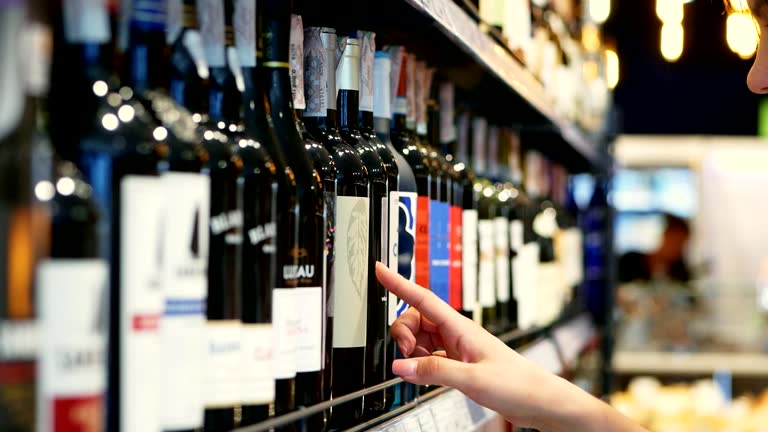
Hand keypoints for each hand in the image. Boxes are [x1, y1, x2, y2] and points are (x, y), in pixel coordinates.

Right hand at [375, 262, 647, 431]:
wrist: (537, 400)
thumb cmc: (516, 383)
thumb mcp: (472, 379)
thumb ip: (434, 372)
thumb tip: (401, 366)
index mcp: (460, 327)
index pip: (422, 299)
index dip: (398, 283)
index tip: (380, 269)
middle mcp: (455, 333)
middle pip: (414, 320)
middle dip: (403, 334)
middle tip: (407, 355)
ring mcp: (455, 348)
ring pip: (419, 339)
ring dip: (411, 352)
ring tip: (421, 370)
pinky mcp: (456, 363)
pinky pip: (427, 357)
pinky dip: (420, 365)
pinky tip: (425, 376)